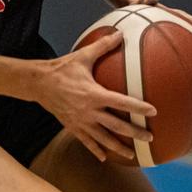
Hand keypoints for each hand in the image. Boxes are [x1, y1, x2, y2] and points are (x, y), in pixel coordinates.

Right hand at [36, 31, 155, 162]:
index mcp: (94, 94)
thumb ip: (103, 46)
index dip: (138, 107)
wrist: (38, 83)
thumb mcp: (83, 56)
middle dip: (134, 133)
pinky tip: (104, 158)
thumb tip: (120, 34)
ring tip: (132, 155)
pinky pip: (86, 141)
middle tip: (150, 138)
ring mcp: (80, 121)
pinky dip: (96, 150)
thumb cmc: (62, 68)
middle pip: (116, 126)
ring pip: (103, 138)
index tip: (153, 112)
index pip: (121, 102)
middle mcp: (89, 111)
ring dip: (118, 148)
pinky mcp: (72, 126)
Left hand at [139, 0, 191, 76]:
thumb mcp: (140, 2)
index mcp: (178, 18)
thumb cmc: (138, 6)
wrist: (135, 9)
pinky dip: (188, 71)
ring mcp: (179, 39)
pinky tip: (187, 86)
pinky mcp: (172, 48)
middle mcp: (183, 29)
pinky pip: (183, 60)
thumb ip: (145, 0)